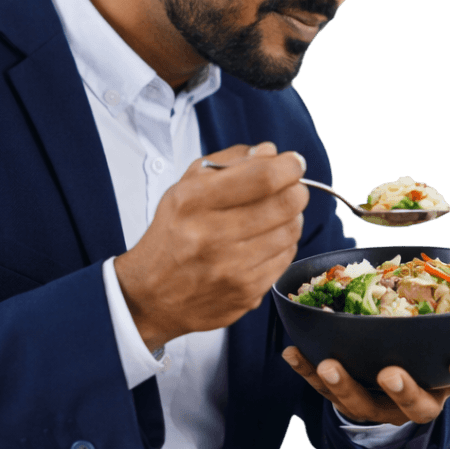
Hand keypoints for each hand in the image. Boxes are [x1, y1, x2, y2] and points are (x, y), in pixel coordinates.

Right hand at [115, 142, 307, 351]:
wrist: (153, 295)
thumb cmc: (172, 234)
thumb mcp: (184, 188)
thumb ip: (227, 162)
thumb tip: (270, 153)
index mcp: (194, 201)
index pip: (262, 177)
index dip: (288, 166)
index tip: (293, 163)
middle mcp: (212, 235)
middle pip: (285, 203)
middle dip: (297, 188)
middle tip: (292, 186)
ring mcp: (232, 269)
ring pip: (290, 231)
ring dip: (292, 216)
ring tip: (279, 212)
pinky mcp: (247, 293)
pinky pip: (286, 258)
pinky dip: (284, 243)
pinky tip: (269, 239)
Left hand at [282, 322, 449, 424]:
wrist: (389, 379)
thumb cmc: (429, 350)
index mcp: (448, 380)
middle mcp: (415, 397)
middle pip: (416, 405)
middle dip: (404, 391)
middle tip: (390, 373)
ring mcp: (376, 400)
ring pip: (362, 401)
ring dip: (344, 384)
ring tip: (329, 363)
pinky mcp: (343, 393)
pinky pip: (321, 385)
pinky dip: (307, 370)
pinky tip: (293, 352)